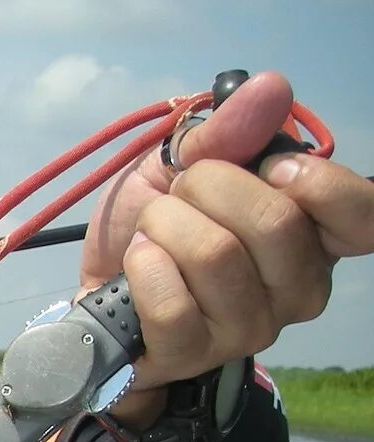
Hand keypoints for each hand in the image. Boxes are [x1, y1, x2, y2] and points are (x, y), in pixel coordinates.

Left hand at [76, 71, 373, 421]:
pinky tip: (136, 265)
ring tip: (151, 233)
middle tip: (178, 197)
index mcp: (313, 237)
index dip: (315, 182)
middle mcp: (298, 288)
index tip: (265, 165)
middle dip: (205, 187)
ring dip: (164, 225)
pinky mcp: (194, 354)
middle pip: (274, 222)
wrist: (95, 286)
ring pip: (216, 256)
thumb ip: (228, 132)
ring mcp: (250, 328)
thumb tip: (271, 87)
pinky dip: (142, 266)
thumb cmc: (153, 225)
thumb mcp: (182, 164)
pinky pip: (172, 302)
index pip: (364, 216)